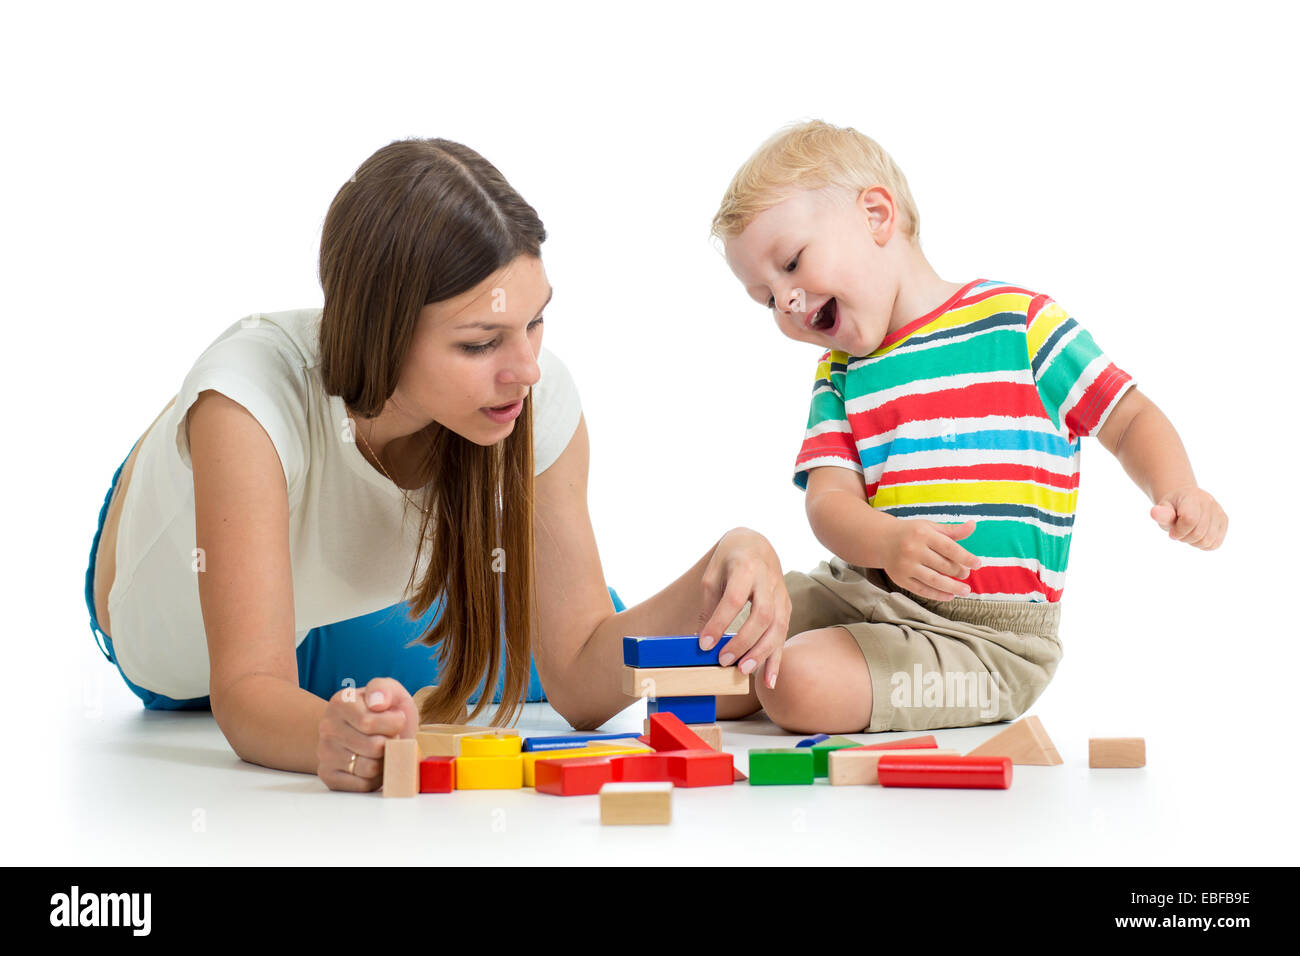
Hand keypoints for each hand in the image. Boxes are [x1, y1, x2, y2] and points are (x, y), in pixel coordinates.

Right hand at [317, 677, 417, 791]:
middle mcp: (327, 728)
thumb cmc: (384, 712)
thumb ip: (384, 689)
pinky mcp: (329, 776)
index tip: (396, 719)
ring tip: (383, 750)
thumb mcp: (390, 691)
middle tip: (390, 736)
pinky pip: (362, 785)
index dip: (393, 724)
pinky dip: (376, 778)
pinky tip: (374, 764)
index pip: (369, 723)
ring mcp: (325, 753)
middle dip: (391, 743)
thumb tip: (377, 702)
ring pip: (369, 769)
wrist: (370, 731)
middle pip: (373, 747)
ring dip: (385, 761)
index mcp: (340, 703)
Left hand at [697, 527, 791, 690]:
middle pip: (761, 615)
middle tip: (723, 661)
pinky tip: (768, 681)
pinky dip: (776, 660)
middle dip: (743, 641)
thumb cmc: (729, 561)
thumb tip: (701, 642)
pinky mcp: (787, 607)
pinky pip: (783, 635)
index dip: (720, 623)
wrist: (756, 546)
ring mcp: (781, 595)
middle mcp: (768, 581)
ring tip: (743, 671)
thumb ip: (709, 606)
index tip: (704, 644)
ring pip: (777, 627)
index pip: (734, 599)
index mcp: (745, 568)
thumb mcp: (712, 575)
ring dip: (761, 653)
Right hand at [882, 518, 981, 600]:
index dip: (966, 557)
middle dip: (958, 571)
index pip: (949, 548)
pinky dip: (937, 595)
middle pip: (943, 565)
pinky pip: (922, 590)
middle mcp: (913, 549)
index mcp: (922, 534)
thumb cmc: (912, 533)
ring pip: (934, 580)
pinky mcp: (900, 579)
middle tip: (966, 575)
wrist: (882, 540)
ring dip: (952, 587)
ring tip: (965, 590)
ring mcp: (905, 565)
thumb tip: (973, 525)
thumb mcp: (930, 527)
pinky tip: (949, 596)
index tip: (978, 564)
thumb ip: (952, 530)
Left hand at [1150, 485, 1227, 549]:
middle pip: (1199, 533)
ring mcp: (1219, 512)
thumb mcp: (1163, 508)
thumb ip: (1161, 513)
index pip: (1190, 520)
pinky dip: (1203, 545)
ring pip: (1208, 541)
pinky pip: (1215, 544)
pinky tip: (1196, 536)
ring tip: (1188, 533)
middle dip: (1184, 538)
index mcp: (1193, 497)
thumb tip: (1154, 512)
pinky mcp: (1224, 522)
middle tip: (1178, 533)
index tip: (1171, 532)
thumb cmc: (1172, 507)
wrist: (1185, 500)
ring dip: (1194, 542)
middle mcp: (1210, 503)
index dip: (1178, 531)